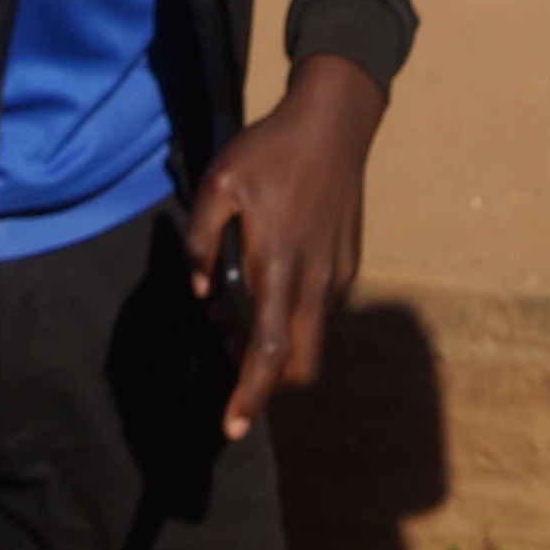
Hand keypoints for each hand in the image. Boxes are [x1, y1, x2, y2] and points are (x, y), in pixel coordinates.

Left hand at [183, 55, 384, 440]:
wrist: (334, 121)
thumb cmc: (270, 150)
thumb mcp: (217, 183)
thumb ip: (201, 242)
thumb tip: (202, 293)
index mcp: (279, 265)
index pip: (267, 350)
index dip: (250, 395)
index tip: (233, 429)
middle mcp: (315, 280)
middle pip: (299, 364)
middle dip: (265, 380)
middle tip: (225, 346)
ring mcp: (336, 273)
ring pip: (309, 337)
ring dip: (274, 342)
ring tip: (235, 302)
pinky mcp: (347, 262)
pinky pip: (318, 307)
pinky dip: (290, 314)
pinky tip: (266, 276)